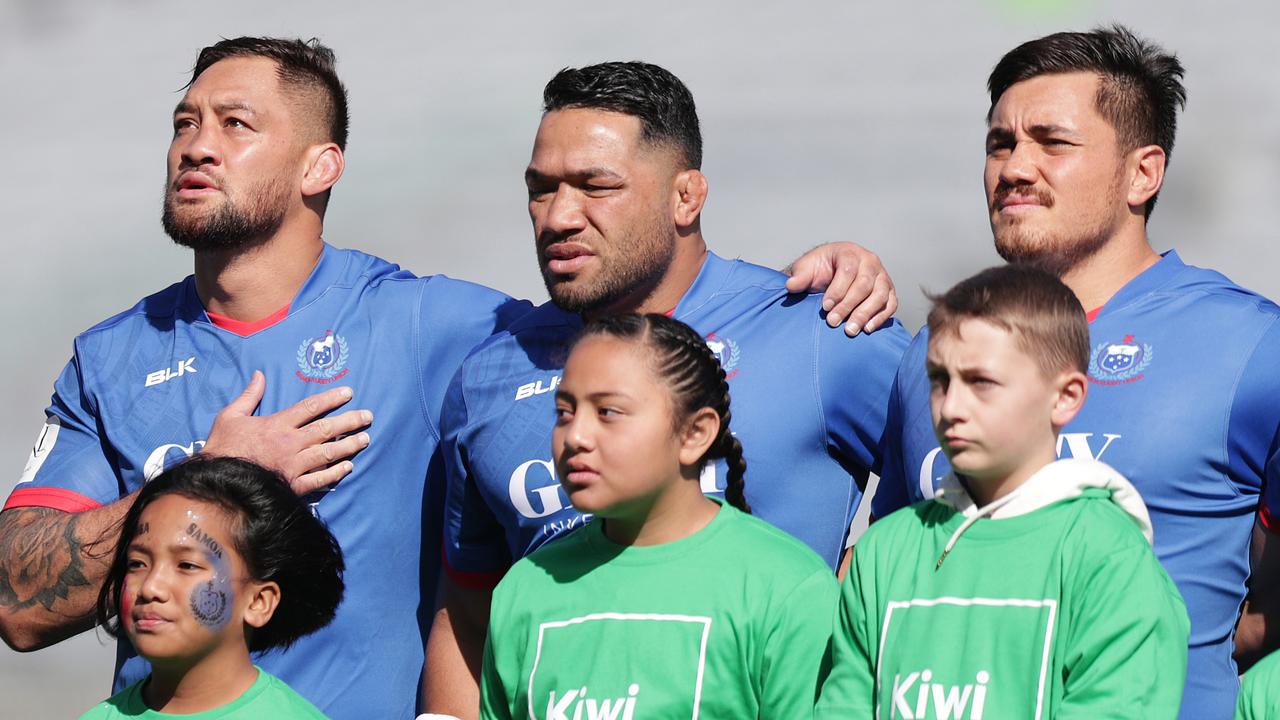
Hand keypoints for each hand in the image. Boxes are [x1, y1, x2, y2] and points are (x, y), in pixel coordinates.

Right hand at [202, 371, 372, 495]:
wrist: (214, 482)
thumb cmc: (221, 448)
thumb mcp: (230, 416)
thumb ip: (249, 396)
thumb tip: (259, 374)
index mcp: (277, 424)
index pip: (311, 407)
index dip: (332, 399)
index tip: (349, 393)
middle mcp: (290, 443)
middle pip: (327, 429)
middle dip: (350, 421)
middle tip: (368, 416)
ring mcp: (293, 465)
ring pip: (328, 453)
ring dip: (349, 446)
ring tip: (365, 439)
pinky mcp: (292, 486)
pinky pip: (319, 479)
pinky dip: (335, 473)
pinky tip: (348, 467)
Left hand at [785, 242, 897, 335]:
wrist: (832, 273)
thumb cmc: (820, 270)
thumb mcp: (806, 269)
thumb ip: (800, 277)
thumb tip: (791, 285)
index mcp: (850, 252)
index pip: (848, 270)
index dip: (837, 290)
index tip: (824, 307)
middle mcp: (870, 261)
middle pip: (864, 284)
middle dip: (848, 305)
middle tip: (833, 322)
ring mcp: (882, 276)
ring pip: (879, 295)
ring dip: (865, 314)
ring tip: (850, 330)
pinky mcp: (889, 292)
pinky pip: (890, 304)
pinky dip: (880, 317)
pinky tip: (867, 329)